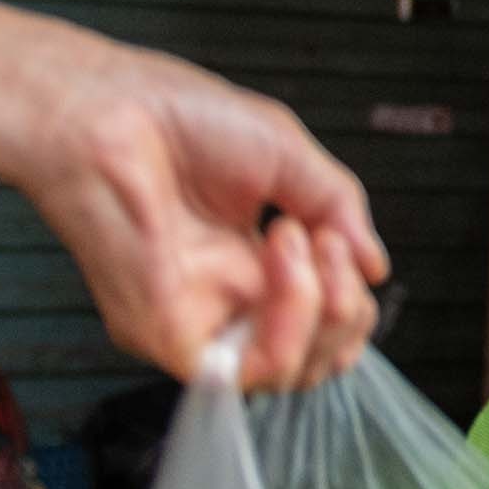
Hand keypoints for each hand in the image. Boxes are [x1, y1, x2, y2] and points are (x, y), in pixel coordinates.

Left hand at [2, 29, 389, 392]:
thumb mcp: (290, 157)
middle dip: (348, 309)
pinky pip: (250, 373)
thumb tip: (376, 270)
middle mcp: (226, 303)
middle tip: (331, 242)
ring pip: (290, 375)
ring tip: (302, 239)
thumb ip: (340, 209)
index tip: (340, 235)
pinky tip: (282, 262)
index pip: (320, 323)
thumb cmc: (179, 120)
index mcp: (250, 265)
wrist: (113, 113)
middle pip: (316, 360)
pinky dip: (288, 324)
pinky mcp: (172, 339)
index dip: (349, 297)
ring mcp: (200, 324)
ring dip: (323, 311)